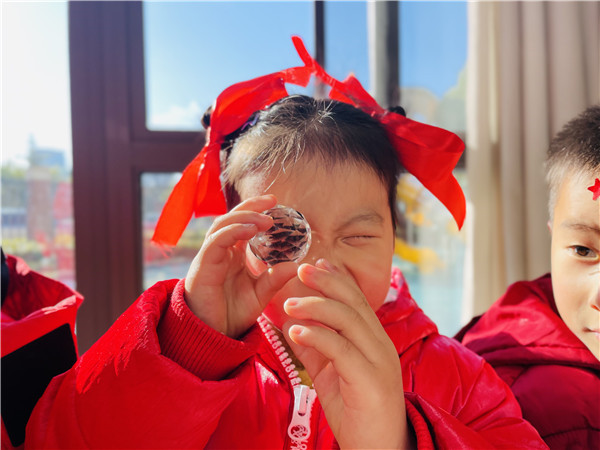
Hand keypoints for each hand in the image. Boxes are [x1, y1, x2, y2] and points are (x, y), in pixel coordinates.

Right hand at [184, 195, 297, 338]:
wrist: (212, 337)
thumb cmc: (232, 314)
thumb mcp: (260, 295)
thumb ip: (275, 279)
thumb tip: (297, 265)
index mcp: (233, 254)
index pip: (242, 223)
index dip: (256, 209)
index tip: (276, 203)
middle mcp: (220, 251)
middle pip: (232, 218)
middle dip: (251, 206)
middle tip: (272, 201)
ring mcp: (210, 257)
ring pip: (222, 225)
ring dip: (244, 217)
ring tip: (265, 219)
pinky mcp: (203, 266)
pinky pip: (216, 242)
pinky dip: (232, 232)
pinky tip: (249, 229)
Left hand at [283, 260, 408, 448]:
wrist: (379, 449)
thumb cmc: (356, 410)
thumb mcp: (333, 374)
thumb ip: (317, 349)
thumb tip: (294, 325)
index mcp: (373, 340)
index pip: (357, 299)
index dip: (336, 278)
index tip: (315, 263)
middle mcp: (380, 345)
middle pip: (353, 302)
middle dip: (326, 281)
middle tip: (300, 269)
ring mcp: (378, 361)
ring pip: (347, 320)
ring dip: (316, 306)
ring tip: (289, 304)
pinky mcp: (370, 380)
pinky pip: (341, 350)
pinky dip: (317, 336)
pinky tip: (296, 331)